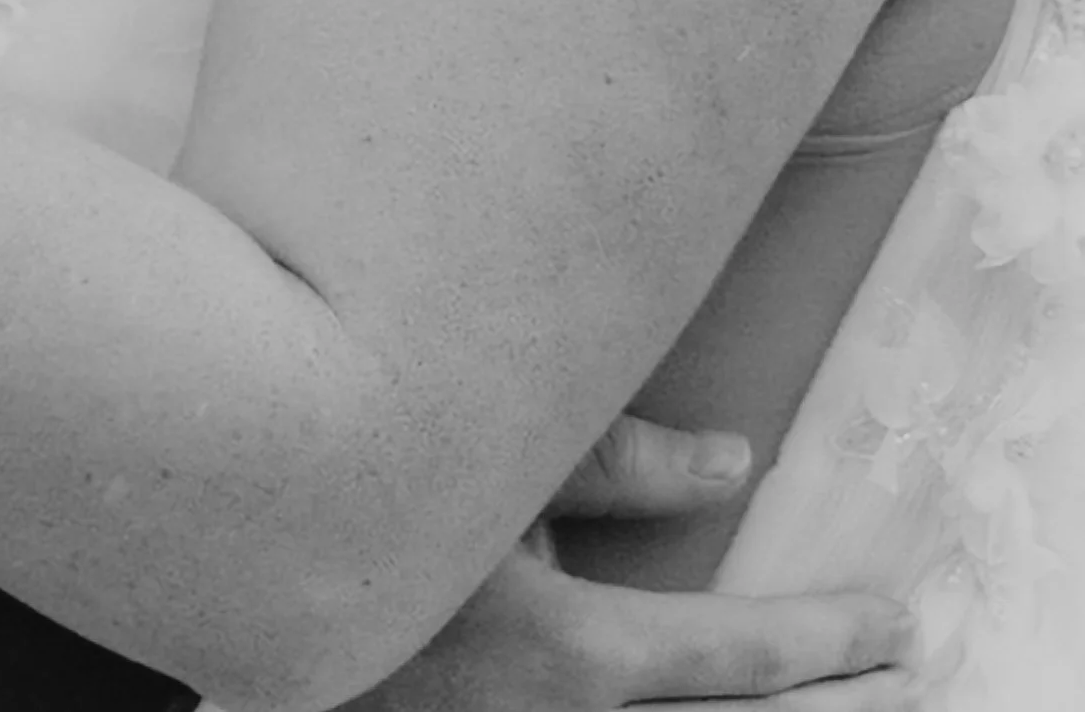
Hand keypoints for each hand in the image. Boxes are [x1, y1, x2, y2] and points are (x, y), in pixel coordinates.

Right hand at [347, 416, 913, 709]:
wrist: (244, 582)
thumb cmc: (365, 501)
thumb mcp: (487, 464)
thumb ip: (618, 465)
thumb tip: (735, 462)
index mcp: (569, 657)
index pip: (741, 654)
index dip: (832, 639)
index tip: (895, 620)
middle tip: (904, 679)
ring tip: (840, 705)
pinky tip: (719, 707)